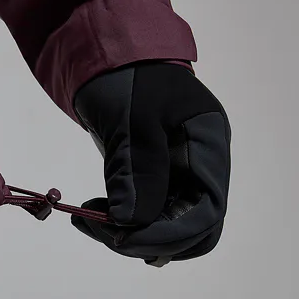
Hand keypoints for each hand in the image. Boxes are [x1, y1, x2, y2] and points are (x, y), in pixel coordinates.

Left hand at [71, 62, 230, 265]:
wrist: (110, 59)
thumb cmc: (126, 77)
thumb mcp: (133, 120)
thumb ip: (137, 172)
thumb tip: (130, 223)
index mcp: (208, 147)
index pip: (207, 211)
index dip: (168, 234)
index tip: (123, 238)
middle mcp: (200, 168)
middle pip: (191, 228)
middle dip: (147, 239)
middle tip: (100, 229)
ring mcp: (179, 176)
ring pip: (168, 228)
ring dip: (131, 235)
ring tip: (90, 220)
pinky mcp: (155, 181)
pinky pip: (147, 216)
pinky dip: (122, 224)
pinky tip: (93, 216)